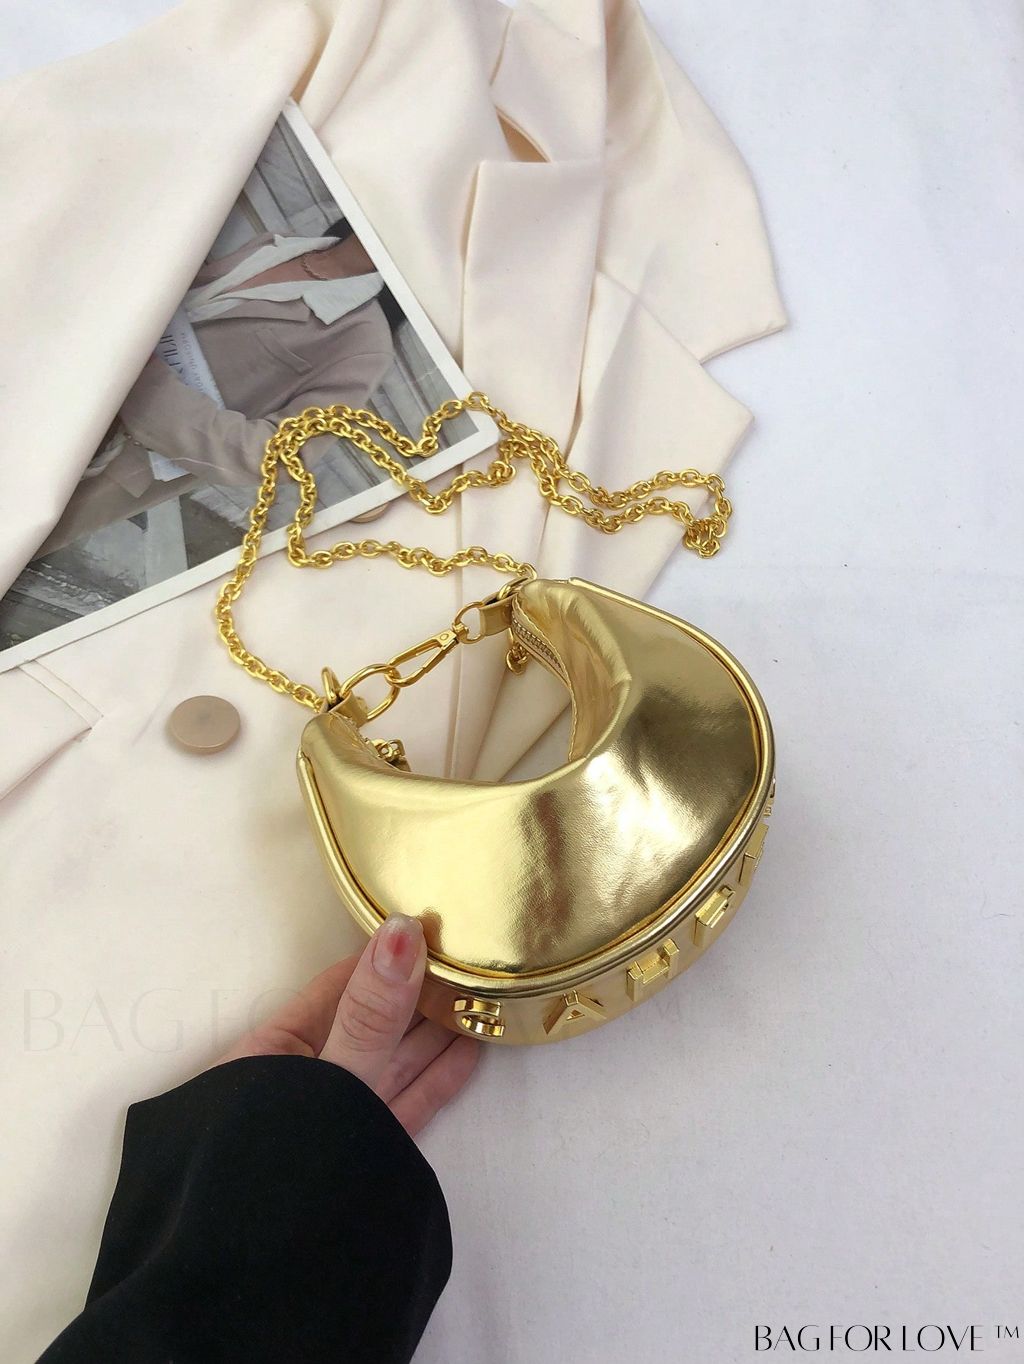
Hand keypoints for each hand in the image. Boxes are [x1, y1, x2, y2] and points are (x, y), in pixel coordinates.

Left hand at [219, 915, 478, 1134]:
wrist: (265, 1277)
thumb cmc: (282, 1158)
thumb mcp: (331, 1075)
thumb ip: (369, 1012)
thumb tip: (403, 930)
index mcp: (272, 1051)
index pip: (338, 986)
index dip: (384, 954)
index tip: (432, 923)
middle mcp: (304, 1080)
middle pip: (370, 1021)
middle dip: (418, 989)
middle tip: (469, 956)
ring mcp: (338, 1118)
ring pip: (394, 1061)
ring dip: (436, 1029)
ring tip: (480, 994)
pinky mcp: (365, 1150)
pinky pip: (406, 1102)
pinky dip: (439, 1076)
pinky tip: (470, 1048)